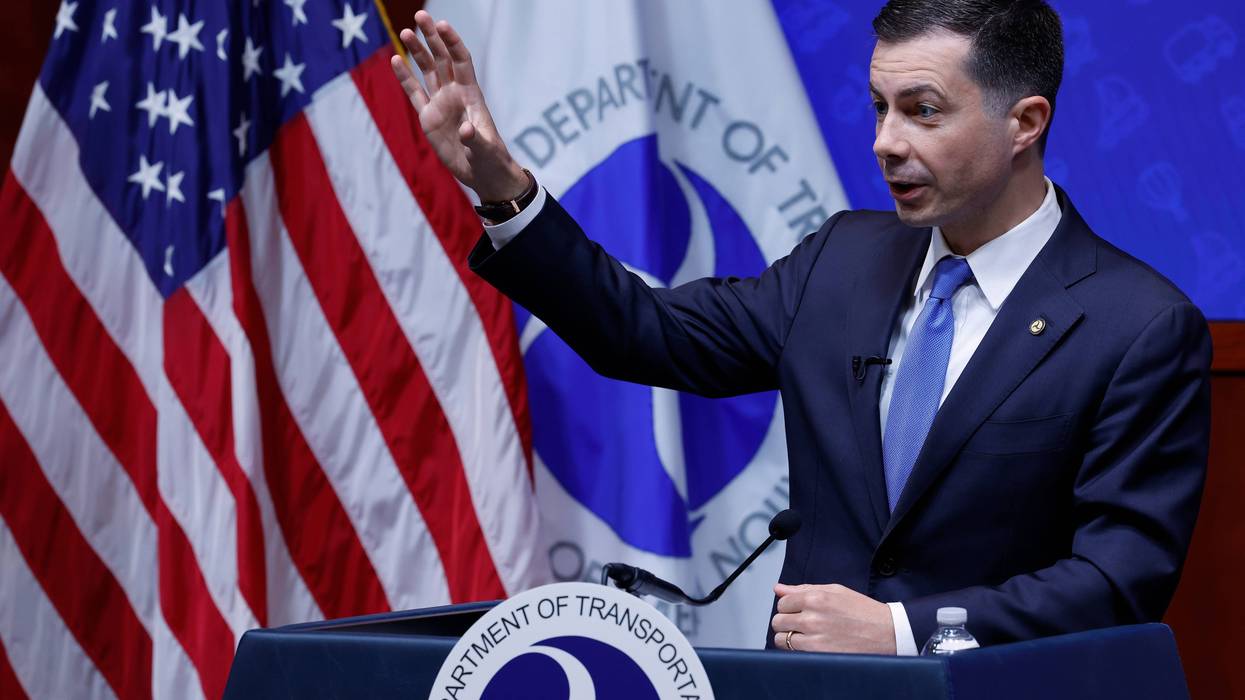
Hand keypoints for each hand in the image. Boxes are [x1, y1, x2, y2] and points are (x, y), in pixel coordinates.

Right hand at [390, 11, 528, 201]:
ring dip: (417, 51)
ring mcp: (441, 104)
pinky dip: (405, 77)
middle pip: (442, 59)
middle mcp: (455, 94)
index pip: (462, 61)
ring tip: (405, 32)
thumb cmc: (490, 159)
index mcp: (471, 95)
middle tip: (420, 16)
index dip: (452, 43)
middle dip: (432, 38)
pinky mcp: (428, 118)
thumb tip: (466, 130)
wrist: (482, 173)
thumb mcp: (486, 150)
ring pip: (427, 71)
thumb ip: (475, 139)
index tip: (442, 26)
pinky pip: (415, 93)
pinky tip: (396, 59)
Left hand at [771, 583, 896, 653]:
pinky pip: (792, 653)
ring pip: (781, 639)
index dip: (789, 608)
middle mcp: (813, 617)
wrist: (887, 633)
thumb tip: (779, 589)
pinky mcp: (819, 654)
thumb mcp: (835, 591)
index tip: (798, 611)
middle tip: (801, 624)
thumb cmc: (863, 611)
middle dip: (787, 622)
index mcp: (816, 598)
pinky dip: (797, 650)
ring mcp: (815, 638)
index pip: (782, 603)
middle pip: (778, 621)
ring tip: (806, 636)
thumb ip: (804, 589)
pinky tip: (811, 645)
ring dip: (789, 638)